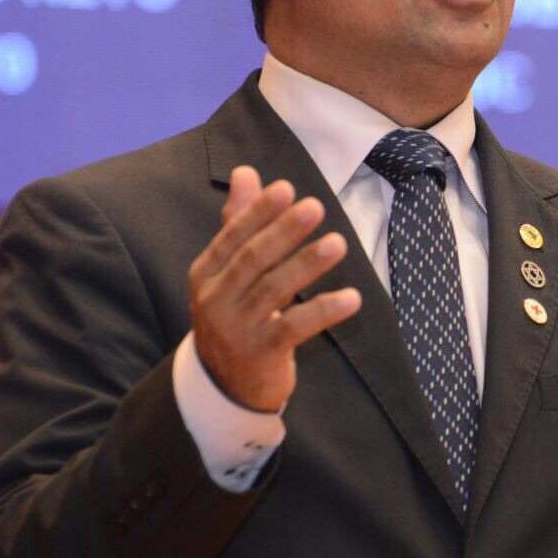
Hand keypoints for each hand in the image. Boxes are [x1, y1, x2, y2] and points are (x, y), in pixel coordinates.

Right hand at [188, 166, 361, 410]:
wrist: (224, 385)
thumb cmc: (235, 314)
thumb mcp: (230, 272)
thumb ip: (239, 222)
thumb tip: (245, 172)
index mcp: (205, 273)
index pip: (232, 237)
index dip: (258, 212)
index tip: (285, 189)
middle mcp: (214, 300)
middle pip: (252, 260)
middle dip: (284, 232)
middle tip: (315, 207)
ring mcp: (234, 330)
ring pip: (273, 291)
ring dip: (307, 265)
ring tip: (339, 244)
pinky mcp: (259, 356)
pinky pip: (293, 329)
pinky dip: (324, 311)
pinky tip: (352, 298)